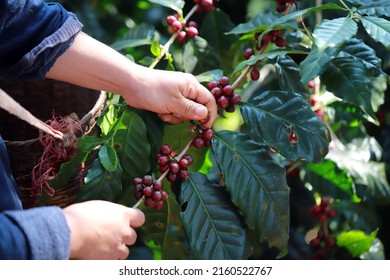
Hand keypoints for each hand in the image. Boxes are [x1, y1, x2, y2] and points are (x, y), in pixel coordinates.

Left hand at [46, 32, 216, 127]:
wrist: (131, 85)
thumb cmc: (153, 91)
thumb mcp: (174, 102)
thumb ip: (191, 110)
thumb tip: (205, 115)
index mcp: (191, 85)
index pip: (209, 100)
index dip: (210, 114)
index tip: (205, 126)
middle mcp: (186, 90)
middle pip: (196, 109)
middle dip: (186, 116)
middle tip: (174, 114)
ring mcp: (177, 95)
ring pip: (185, 113)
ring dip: (175, 117)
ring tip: (164, 112)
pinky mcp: (168, 101)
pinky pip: (174, 113)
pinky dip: (168, 115)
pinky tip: (159, 112)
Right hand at [63, 200, 144, 259]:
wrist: (70, 231)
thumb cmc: (79, 215)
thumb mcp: (98, 206)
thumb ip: (110, 213)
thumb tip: (110, 217)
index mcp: (123, 215)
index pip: (140, 218)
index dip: (134, 221)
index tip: (130, 222)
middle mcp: (124, 231)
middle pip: (133, 236)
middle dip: (124, 237)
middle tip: (111, 235)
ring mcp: (118, 247)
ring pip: (124, 251)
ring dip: (117, 250)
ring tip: (103, 247)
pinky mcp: (110, 260)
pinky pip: (113, 261)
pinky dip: (107, 259)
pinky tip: (98, 254)